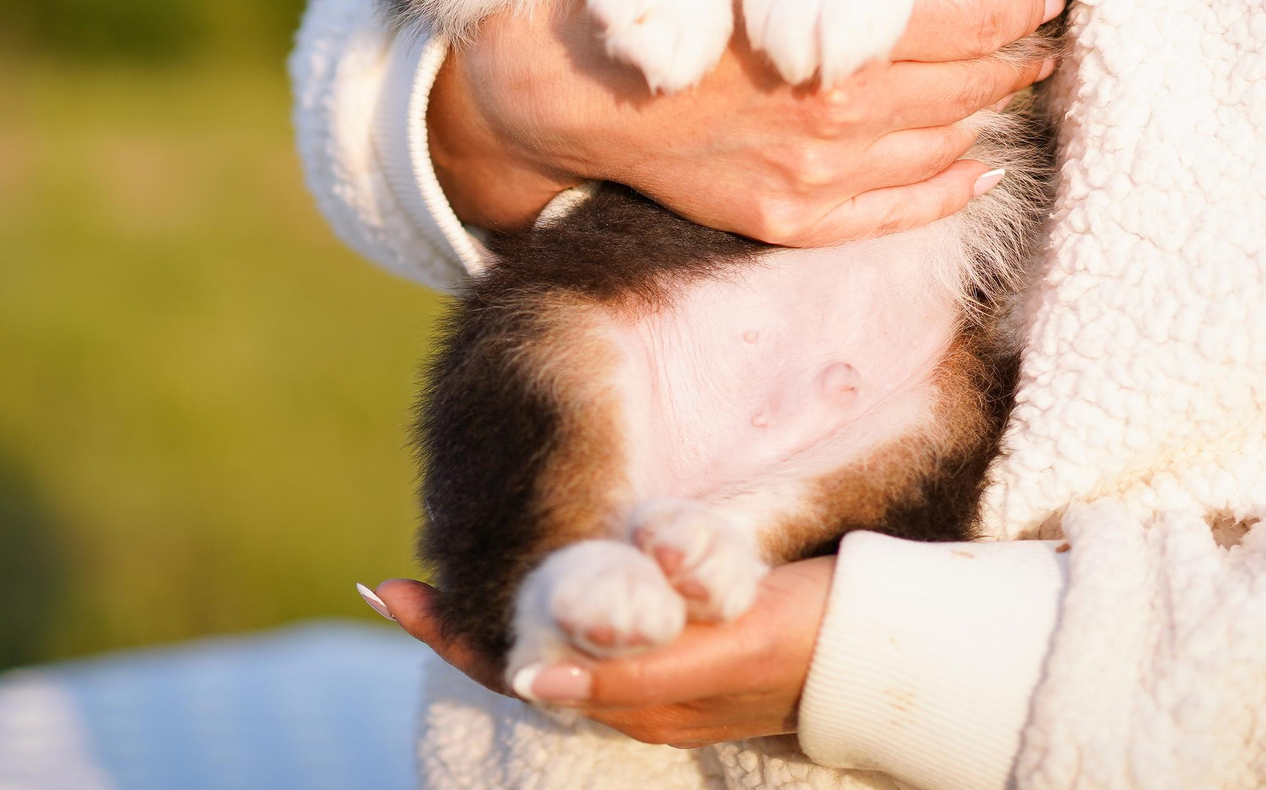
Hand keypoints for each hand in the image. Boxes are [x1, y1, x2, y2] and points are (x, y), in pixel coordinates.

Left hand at [368, 557, 833, 746]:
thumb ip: (631, 674)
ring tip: (457, 567)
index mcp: (632, 701)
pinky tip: (547, 564)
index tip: (393, 591)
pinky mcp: (682, 642)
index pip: (518, 670)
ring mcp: (655, 669)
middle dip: (465, 619)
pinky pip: (600, 625)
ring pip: (558, 638)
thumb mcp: (717, 657)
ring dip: (507, 604)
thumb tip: (535, 682)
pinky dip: (558, 596)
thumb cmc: (797, 646)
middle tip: (401, 580)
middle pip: (525, 655)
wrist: (872, 650)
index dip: (455, 634)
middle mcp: (632, 692)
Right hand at [427, 0, 1061, 246]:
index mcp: (824, 28)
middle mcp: (826, 115)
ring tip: (1014, 86)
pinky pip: (885, 215)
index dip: (1009, 7)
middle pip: (958, 91)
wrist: (556, 76)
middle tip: (1042, 39)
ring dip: (984, 118)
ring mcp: (804, 176)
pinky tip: (972, 167)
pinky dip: (940, 192)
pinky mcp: (779, 216)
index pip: (956, 23)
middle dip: (1011, 61)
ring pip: (932, 153)